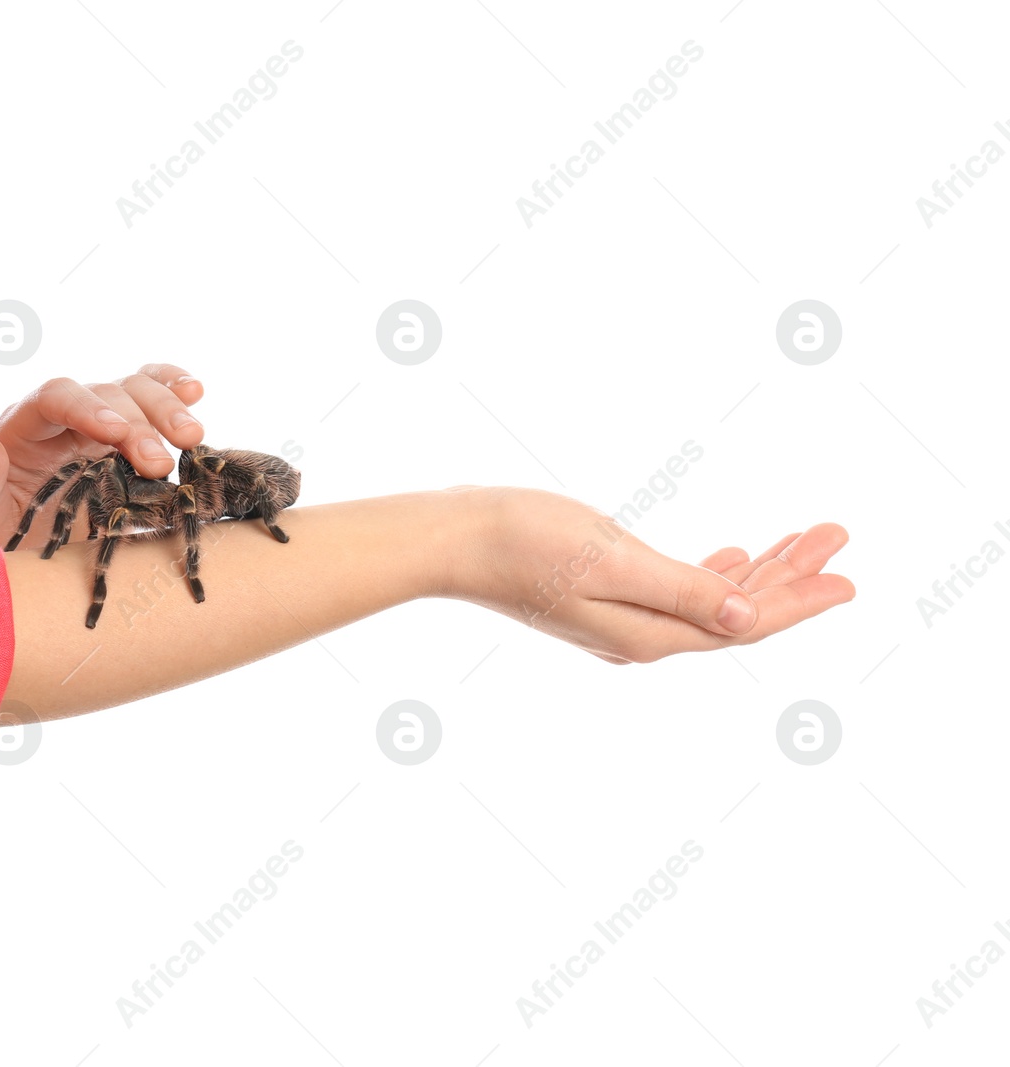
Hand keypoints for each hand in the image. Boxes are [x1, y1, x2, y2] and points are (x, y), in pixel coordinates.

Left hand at [0, 365, 204, 544]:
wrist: (25, 534)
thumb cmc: (3, 528)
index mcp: (24, 425)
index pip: (55, 397)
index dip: (86, 408)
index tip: (116, 433)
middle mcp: (65, 412)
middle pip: (105, 392)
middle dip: (137, 423)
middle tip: (161, 465)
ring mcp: (100, 415)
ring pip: (135, 387)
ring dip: (166, 407)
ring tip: (192, 439)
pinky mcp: (129, 426)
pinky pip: (152, 390)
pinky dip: (174, 386)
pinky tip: (196, 393)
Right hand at [446, 487, 854, 662]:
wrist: (454, 541)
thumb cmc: (525, 541)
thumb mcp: (615, 560)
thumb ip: (683, 590)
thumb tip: (749, 618)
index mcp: (649, 632)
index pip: (746, 623)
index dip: (802, 600)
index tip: (850, 576)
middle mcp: (640, 636)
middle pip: (735, 613)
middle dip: (791, 578)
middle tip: (836, 538)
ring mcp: (619, 619)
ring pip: (710, 600)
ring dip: (758, 572)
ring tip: (800, 542)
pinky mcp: (601, 597)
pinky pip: (679, 591)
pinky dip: (714, 573)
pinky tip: (732, 556)